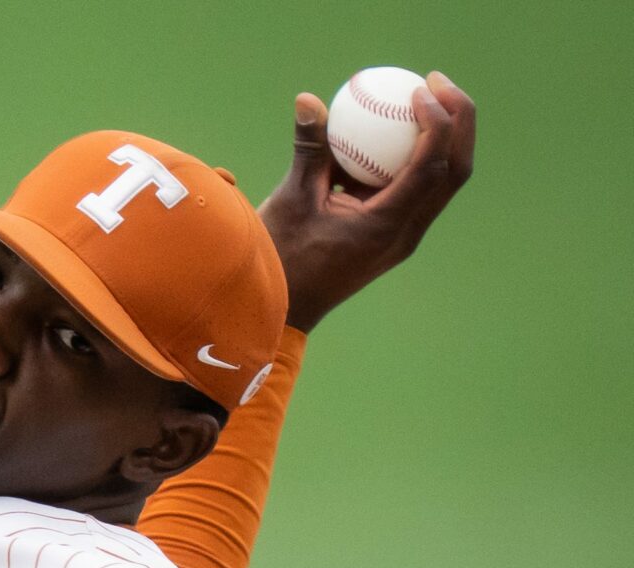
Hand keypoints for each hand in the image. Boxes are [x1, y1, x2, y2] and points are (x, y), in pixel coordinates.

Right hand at [258, 73, 475, 331]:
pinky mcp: (395, 234)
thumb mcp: (293, 199)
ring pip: (444, 181)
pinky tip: (394, 130)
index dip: (436, 122)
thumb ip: (309, 148)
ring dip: (445, 138)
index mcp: (387, 226)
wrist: (286, 309)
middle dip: (459, 121)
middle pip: (456, 171)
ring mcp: (404, 237)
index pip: (431, 167)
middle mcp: (406, 234)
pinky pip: (419, 188)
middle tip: (437, 83)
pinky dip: (418, 156)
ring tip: (426, 98)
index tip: (418, 89)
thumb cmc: (283, 258)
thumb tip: (308, 99)